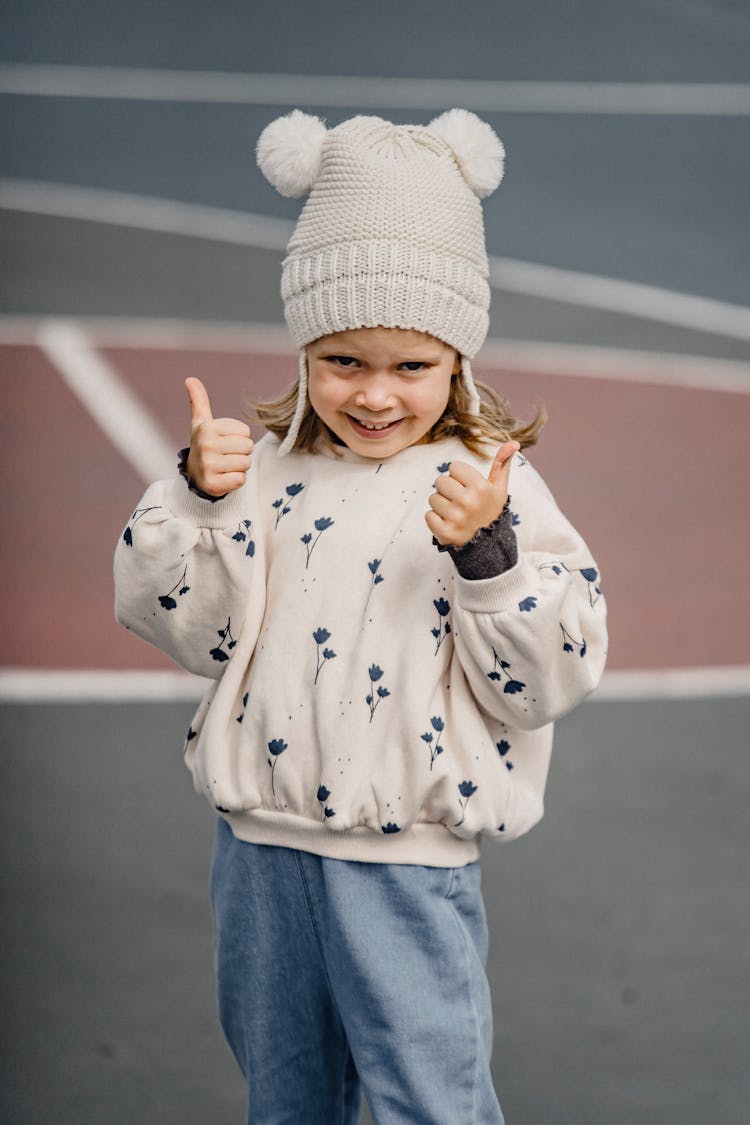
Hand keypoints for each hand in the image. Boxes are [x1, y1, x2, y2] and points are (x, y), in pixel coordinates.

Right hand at [185, 377, 253, 495]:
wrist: (193, 476)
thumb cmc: (205, 445)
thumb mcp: (201, 423)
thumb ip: (199, 401)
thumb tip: (190, 379)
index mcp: (207, 428)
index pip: (245, 432)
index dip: (239, 438)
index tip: (224, 442)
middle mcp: (206, 446)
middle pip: (247, 447)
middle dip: (241, 453)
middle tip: (226, 456)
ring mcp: (208, 466)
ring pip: (246, 464)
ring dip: (239, 467)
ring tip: (225, 466)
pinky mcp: (213, 484)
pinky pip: (240, 480)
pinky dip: (236, 481)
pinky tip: (223, 478)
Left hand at [425, 441, 519, 546]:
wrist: (488, 544)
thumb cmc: (490, 510)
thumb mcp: (499, 488)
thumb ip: (503, 463)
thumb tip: (514, 442)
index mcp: (481, 487)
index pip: (454, 467)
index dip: (459, 476)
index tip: (468, 488)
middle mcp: (469, 502)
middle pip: (440, 481)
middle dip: (447, 490)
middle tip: (459, 501)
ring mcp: (456, 518)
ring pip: (433, 498)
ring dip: (441, 505)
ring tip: (455, 513)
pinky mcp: (445, 532)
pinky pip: (428, 515)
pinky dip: (435, 519)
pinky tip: (448, 523)